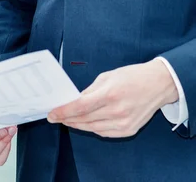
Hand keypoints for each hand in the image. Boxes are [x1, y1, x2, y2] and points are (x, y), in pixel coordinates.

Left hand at [47, 60, 178, 137]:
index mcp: (110, 94)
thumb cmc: (131, 76)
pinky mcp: (129, 130)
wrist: (158, 85)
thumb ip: (90, 90)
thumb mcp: (106, 77)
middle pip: (85, 119)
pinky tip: (84, 123)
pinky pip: (105, 133)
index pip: (80, 107)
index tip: (52, 114)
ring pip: (93, 128)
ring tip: (67, 120)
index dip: (64, 111)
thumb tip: (74, 100)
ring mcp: (124, 123)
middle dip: (67, 119)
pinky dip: (92, 128)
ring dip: (78, 125)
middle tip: (55, 117)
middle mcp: (117, 111)